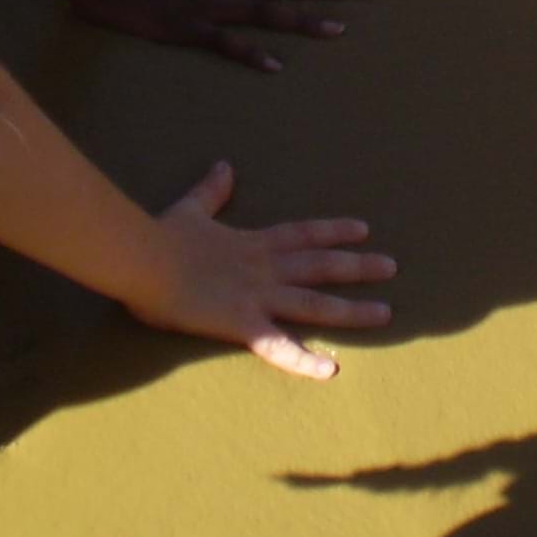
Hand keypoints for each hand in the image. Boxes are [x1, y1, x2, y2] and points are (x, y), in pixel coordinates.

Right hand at [129, 163, 392, 378]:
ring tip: (386, 313)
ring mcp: (258, 297)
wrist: (144, 260)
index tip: (363, 230)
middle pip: (320, 267)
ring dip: (351, 310)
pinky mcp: (243, 324)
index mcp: (252, 244)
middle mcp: (264, 269)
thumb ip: (211, 192)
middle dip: (357, 267)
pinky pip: (279, 346)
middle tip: (392, 267)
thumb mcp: (191, 209)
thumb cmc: (162, 237)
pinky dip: (304, 360)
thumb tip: (224, 166)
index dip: (332, 232)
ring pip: (314, 304)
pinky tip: (331, 370)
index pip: (302, 234)